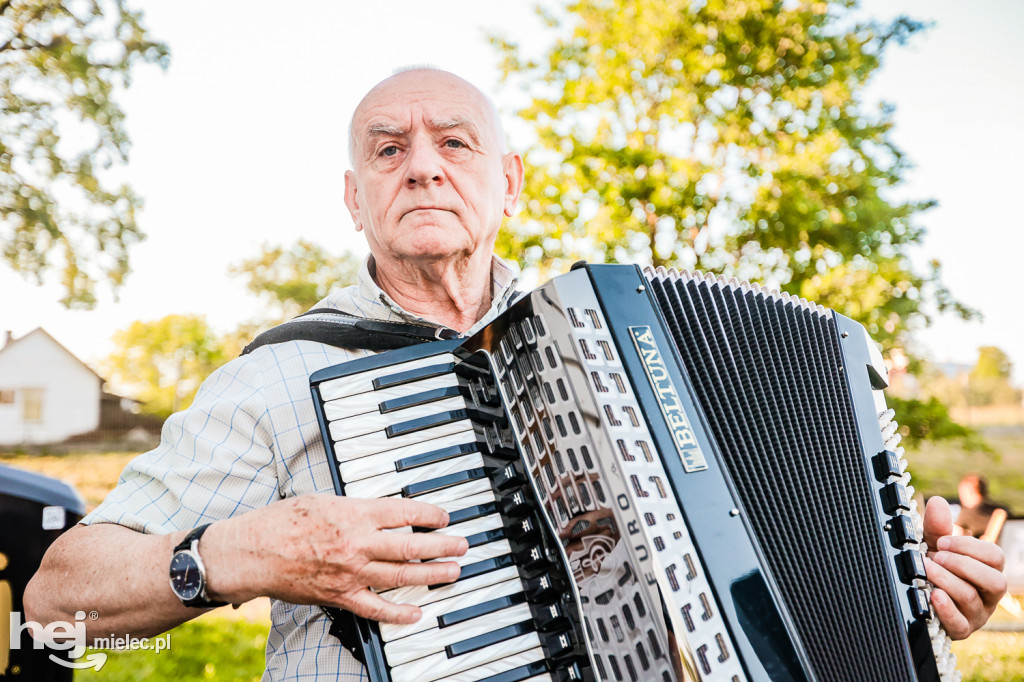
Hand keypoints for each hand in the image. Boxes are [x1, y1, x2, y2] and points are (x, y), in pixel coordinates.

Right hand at [203, 494, 467, 623]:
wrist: (252, 551)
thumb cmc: (282, 521)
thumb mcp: (323, 499)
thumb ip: (356, 506)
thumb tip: (382, 510)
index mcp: (354, 514)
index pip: (404, 511)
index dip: (429, 514)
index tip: (444, 517)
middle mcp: (357, 543)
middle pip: (412, 544)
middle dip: (442, 545)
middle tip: (461, 545)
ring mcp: (351, 572)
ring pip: (401, 575)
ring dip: (431, 574)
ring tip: (452, 572)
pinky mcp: (340, 595)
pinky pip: (376, 608)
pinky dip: (399, 613)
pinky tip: (417, 613)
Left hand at [922, 496, 1005, 638]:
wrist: (920, 596)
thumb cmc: (934, 568)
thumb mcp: (933, 546)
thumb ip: (936, 526)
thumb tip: (937, 502)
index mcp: (987, 570)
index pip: (994, 557)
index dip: (969, 547)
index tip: (942, 541)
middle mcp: (987, 594)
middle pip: (995, 581)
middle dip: (963, 565)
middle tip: (935, 556)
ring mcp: (977, 614)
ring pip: (972, 598)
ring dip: (947, 580)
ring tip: (926, 569)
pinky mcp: (961, 630)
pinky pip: (960, 624)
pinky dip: (946, 609)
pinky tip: (932, 595)